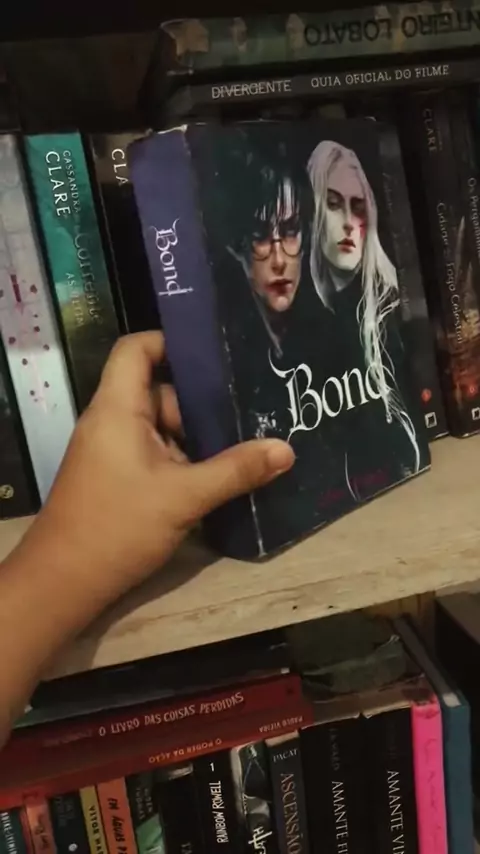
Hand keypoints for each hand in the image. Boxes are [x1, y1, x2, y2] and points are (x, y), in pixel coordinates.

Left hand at [24, 331, 294, 601]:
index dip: (171, 341)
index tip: (217, 353)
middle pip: (159, 390)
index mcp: (117, 408)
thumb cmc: (118, 527)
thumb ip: (236, 471)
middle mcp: (112, 421)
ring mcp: (113, 451)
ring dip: (197, 436)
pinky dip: (184, 459)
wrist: (64, 583)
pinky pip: (155, 452)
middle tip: (250, 409)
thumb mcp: (184, 497)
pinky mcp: (118, 477)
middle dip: (201, 402)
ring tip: (246, 441)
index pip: (136, 349)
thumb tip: (286, 450)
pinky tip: (220, 473)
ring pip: (161, 426)